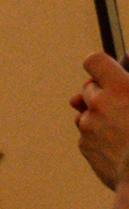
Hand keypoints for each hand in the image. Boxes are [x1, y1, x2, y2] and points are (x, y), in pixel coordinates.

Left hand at [76, 51, 128, 190]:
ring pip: (85, 112)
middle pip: (88, 87)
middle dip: (101, 92)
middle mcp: (98, 104)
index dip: (101, 66)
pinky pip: (87, 134)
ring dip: (97, 115)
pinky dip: (98, 135)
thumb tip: (125, 74)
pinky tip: (118, 144)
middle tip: (120, 102)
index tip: (109, 72)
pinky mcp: (84, 146)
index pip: (94, 62)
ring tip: (121, 125)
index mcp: (120, 88)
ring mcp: (88, 126)